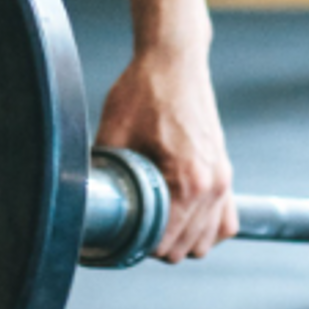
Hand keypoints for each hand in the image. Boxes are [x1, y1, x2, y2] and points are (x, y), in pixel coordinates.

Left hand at [94, 45, 236, 262]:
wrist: (175, 59)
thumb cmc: (145, 90)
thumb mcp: (113, 132)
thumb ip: (103, 172)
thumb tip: (83, 201)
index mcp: (187, 179)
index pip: (165, 243)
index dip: (136, 245)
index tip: (118, 233)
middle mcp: (212, 184)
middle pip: (185, 248)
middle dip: (156, 245)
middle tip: (129, 225)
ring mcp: (223, 179)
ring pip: (206, 240)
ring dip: (180, 239)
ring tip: (153, 221)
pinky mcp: (225, 172)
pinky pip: (225, 221)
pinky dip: (205, 227)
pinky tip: (180, 217)